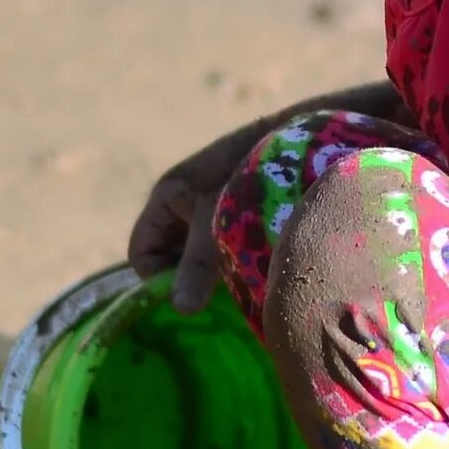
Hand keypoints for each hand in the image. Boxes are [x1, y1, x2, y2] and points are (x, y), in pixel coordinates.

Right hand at [126, 120, 275, 311]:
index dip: (156, 277)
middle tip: (217, 295)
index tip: (187, 295)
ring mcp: (214, 207)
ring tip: (240, 281)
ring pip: (201, 253)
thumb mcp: (217, 222)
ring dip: (216, 271)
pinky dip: (236, 260)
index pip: (142, 251)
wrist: (307, 138)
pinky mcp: (241, 212)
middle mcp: (186, 202)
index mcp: (167, 196)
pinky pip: (226, 246)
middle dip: (188, 278)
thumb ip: (197, 266)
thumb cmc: (253, 172)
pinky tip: (258, 269)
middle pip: (171, 256)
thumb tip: (180, 310)